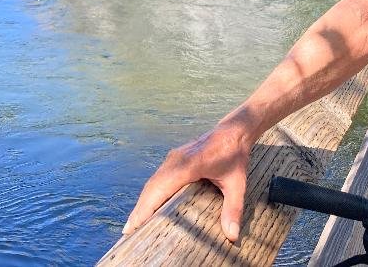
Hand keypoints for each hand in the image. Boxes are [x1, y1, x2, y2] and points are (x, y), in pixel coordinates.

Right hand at [123, 120, 252, 242]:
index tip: (135, 224)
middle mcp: (176, 160)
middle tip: (130, 232)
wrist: (233, 131)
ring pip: (152, 182)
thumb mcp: (237, 184)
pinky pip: (158, 178)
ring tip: (135, 224)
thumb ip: (233, 209)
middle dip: (140, 209)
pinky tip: (147, 207)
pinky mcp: (174, 159)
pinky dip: (150, 194)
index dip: (147, 207)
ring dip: (143, 202)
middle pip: (152, 187)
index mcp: (189, 164)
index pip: (161, 188)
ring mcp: (173, 158)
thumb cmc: (235, 156)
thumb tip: (232, 236)